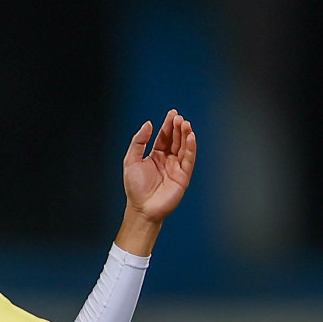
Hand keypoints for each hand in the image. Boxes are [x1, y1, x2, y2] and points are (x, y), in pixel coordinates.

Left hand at [123, 109, 196, 223]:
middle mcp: (167, 160)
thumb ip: (139, 141)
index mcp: (155, 156)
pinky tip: (191, 137)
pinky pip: (188, 159)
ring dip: (185, 135)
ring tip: (185, 124)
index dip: (168, 125)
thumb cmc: (135, 187)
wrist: (142, 208)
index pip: (164, 137)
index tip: (172, 113)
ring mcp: (176, 167)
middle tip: (179, 118)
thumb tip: (148, 124)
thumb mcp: (131, 160)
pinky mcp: (183, 176)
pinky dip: (191, 148)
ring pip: (183, 147)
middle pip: (175, 140)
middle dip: (177, 128)